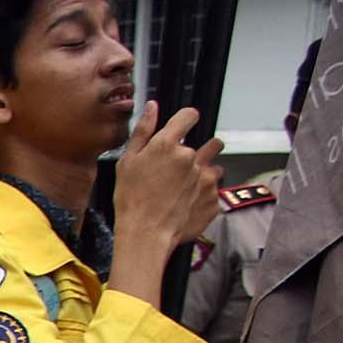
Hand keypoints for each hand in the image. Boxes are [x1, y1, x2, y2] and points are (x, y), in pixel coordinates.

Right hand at [109, 103, 222, 275]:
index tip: (185, 126)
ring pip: (216, 167)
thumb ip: (142, 132)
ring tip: (188, 188)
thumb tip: (153, 107)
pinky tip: (188, 204)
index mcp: (168, 145)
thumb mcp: (126, 162)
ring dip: (207, 174)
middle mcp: (192, 157)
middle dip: (204, 150)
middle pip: (212, 143)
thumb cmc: (131, 199)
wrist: (146, 234)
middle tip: (188, 165)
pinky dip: (205, 196)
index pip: (189, 116)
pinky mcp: (214, 198)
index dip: (187, 120)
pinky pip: (215, 192)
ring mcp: (206, 178)